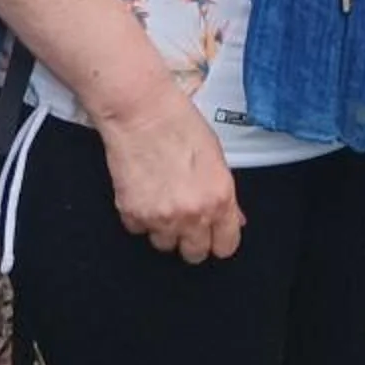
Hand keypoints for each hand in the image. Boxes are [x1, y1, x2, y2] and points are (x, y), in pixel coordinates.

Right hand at [98, 85, 244, 262]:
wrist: (140, 110)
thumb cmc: (178, 123)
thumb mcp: (215, 157)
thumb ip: (225, 194)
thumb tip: (233, 218)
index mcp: (218, 198)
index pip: (226, 246)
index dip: (220, 240)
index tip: (214, 234)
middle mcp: (192, 214)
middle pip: (195, 253)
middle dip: (192, 238)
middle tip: (187, 216)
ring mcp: (160, 218)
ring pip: (165, 245)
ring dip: (165, 228)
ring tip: (163, 198)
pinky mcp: (132, 215)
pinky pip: (139, 230)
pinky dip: (141, 217)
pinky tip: (145, 192)